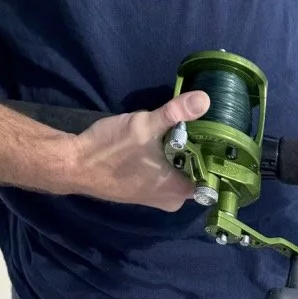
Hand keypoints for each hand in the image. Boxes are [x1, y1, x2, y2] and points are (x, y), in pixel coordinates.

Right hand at [66, 90, 209, 210]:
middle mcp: (172, 199)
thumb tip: (205, 99)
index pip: (214, 176)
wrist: (75, 164)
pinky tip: (167, 134)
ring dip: (184, 148)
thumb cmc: (111, 150)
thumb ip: (175, 113)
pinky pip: (168, 171)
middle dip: (201, 146)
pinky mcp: (145, 186)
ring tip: (190, 123)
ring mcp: (157, 194)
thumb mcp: (144, 126)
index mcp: (178, 192)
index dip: (219, 153)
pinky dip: (170, 154)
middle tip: (206, 119)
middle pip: (199, 171)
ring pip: (182, 169)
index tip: (223, 129)